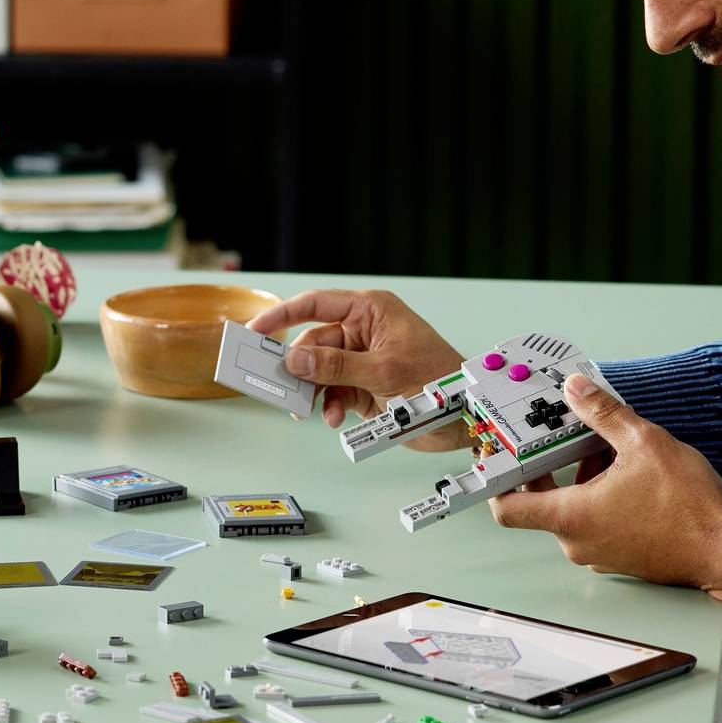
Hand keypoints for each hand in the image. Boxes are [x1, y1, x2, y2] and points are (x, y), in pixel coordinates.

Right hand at [249, 289, 465, 437]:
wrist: (465, 417)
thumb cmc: (439, 379)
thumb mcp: (383, 370)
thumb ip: (335, 366)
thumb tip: (295, 361)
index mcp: (370, 310)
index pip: (316, 305)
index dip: (282, 316)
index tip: (255, 331)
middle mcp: (363, 331)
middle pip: (312, 343)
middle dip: (297, 366)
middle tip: (276, 384)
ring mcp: (362, 360)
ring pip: (319, 371)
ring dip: (312, 392)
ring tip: (308, 409)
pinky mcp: (364, 386)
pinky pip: (332, 392)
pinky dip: (329, 406)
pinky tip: (334, 417)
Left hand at [490, 373, 721, 587]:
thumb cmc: (688, 509)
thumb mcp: (644, 443)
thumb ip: (603, 413)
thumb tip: (577, 390)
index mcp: (571, 517)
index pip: (507, 508)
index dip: (498, 481)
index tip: (501, 460)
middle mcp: (578, 542)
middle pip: (544, 501)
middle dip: (555, 467)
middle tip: (569, 439)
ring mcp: (598, 554)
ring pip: (574, 510)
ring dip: (585, 480)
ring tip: (613, 454)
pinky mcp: (619, 558)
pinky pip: (596, 524)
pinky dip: (603, 499)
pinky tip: (631, 477)